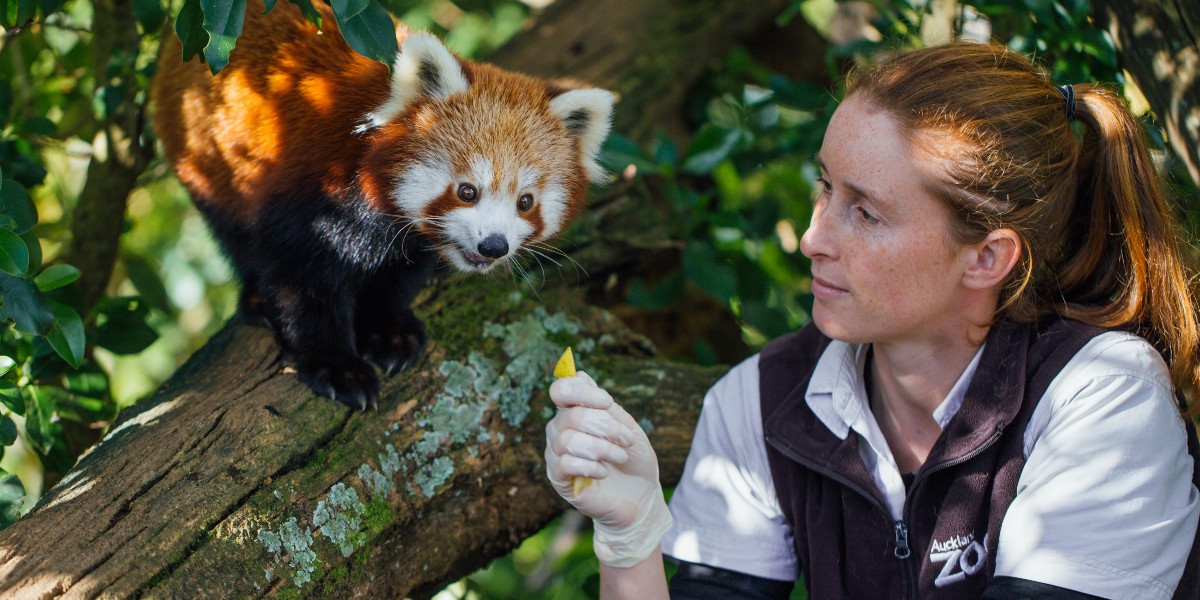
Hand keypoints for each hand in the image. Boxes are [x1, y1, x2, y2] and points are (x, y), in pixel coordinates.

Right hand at [545, 372, 672, 567]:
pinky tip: (604, 473)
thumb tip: (578, 374)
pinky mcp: (558, 479)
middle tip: (626, 440)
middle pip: (571, 417)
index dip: (582, 392)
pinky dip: (590, 466)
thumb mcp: (626, 427)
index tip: (607, 402)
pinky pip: (565, 464)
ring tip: (620, 457)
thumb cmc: (633, 460)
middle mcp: (560, 431)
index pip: (561, 391)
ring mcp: (556, 455)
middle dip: (606, 427)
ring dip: (601, 448)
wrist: (640, 498)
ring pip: (568, 440)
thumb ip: (603, 406)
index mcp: (575, 413)